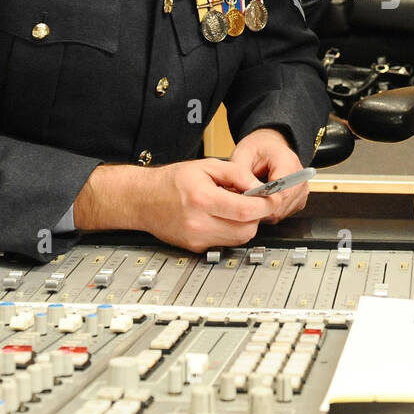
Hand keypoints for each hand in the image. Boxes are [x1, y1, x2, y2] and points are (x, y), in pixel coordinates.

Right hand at [73, 159, 275, 252]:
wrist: (142, 200)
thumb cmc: (171, 181)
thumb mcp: (206, 165)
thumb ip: (236, 173)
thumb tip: (259, 186)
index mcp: (202, 199)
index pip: (245, 211)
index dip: (264, 205)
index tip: (271, 198)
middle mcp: (199, 223)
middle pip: (246, 230)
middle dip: (256, 216)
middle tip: (253, 202)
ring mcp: (197, 239)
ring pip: (238, 240)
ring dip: (245, 225)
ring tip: (235, 208)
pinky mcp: (196, 248)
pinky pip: (225, 243)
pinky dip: (230, 231)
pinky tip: (221, 217)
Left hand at [230, 127, 309, 222]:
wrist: (269, 148)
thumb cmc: (257, 150)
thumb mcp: (242, 154)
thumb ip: (241, 174)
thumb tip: (244, 195)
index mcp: (287, 161)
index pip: (282, 191)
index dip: (264, 200)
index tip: (248, 199)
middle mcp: (299, 176)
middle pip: (281, 203)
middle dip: (260, 205)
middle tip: (245, 197)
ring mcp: (301, 190)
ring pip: (280, 212)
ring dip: (264, 209)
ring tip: (253, 195)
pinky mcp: (299, 200)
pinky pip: (282, 214)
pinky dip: (269, 211)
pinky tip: (262, 198)